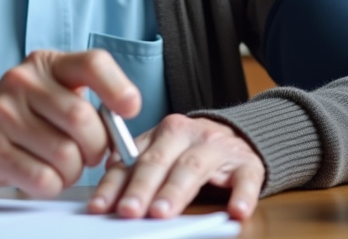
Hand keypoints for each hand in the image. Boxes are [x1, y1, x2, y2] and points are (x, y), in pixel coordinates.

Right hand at [0, 49, 139, 197]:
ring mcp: (1, 112)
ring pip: (65, 155)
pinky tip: (43, 175)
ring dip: (73, 171)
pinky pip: (42, 179)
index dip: (118, 88)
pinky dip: (53, 185)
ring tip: (62, 165)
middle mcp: (22, 81)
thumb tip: (123, 131)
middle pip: (82, 119)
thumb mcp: (57, 92)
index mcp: (47, 63)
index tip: (130, 109)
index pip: (93, 63)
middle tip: (89, 154)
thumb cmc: (28, 114)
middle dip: (96, 146)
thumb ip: (90, 103)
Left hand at [87, 114, 265, 220]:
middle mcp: (187, 134)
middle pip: (159, 161)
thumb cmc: (192, 153)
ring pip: (193, 168)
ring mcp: (217, 147)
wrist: (240, 138)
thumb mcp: (164, 155)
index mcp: (161, 133)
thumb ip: (137, 171)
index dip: (114, 185)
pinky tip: (236, 211)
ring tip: (162, 213)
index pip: (131, 160)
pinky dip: (242, 195)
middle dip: (141, 188)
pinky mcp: (247, 163)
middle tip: (128, 211)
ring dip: (176, 192)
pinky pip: (245, 178)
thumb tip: (107, 199)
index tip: (99, 207)